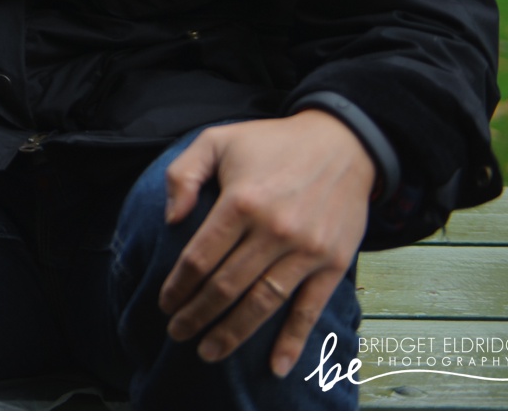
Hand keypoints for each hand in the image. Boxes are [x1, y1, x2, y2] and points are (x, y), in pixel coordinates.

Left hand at [158, 110, 374, 374]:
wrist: (342, 143)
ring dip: (233, 333)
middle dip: (196, 315)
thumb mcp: (216, 140)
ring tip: (207, 352)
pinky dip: (292, 340)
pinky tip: (276, 366)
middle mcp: (273, 229)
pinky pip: (309, 308)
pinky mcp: (332, 263)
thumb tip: (170, 221)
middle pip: (226, 286)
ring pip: (262, 303)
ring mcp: (306, 250)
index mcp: (241, 202)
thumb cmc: (270, 143)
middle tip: (176, 333)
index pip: (200, 258)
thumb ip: (183, 175)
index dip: (178, 286)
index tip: (165, 303)